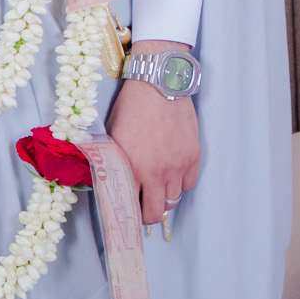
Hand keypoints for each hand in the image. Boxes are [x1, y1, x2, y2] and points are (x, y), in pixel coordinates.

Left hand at [105, 40, 199, 225]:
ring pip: (173, 200)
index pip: (129, 207)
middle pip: (155, 212)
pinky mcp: (193, 156)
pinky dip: (181, 184)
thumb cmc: (131, 107)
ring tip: (157, 189)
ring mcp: (177, 165)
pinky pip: (189, 184)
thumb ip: (112, 162)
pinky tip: (173, 174)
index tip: (125, 214)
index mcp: (132, 169)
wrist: (159, 84)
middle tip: (142, 206)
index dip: (126, 214)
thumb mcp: (112, 136)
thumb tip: (106, 180)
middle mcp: (156, 173)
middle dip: (146, 214)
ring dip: (163, 198)